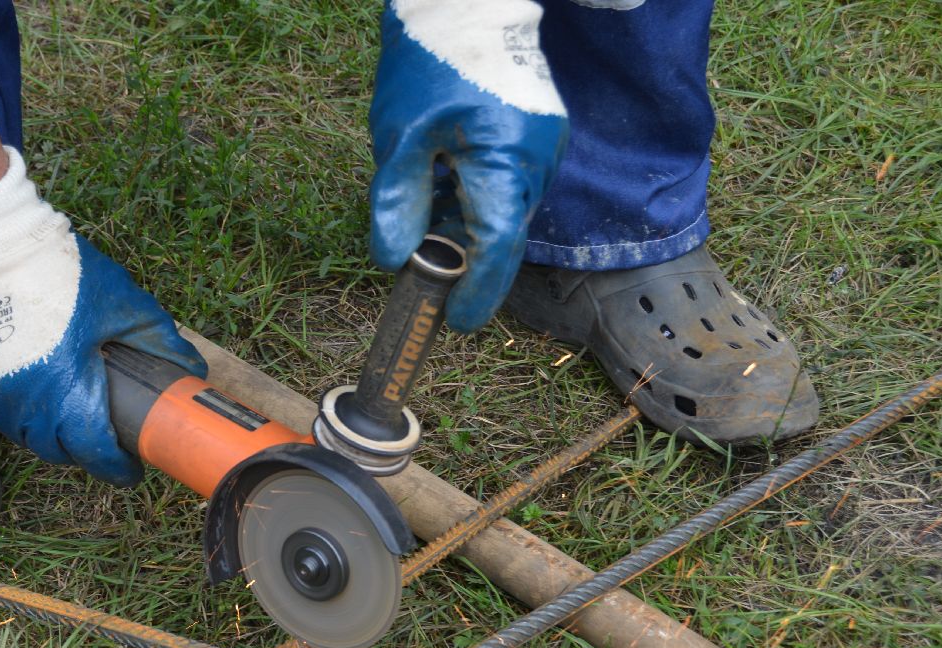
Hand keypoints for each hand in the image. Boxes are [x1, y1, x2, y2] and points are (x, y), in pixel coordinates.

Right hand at [0, 148, 205, 486]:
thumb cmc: (58, 273)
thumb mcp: (121, 304)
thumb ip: (158, 341)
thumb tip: (190, 370)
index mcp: (69, 395)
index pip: (96, 455)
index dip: (118, 468)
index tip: (132, 468)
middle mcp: (27, 409)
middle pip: (61, 452)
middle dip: (86, 449)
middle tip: (104, 432)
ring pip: (29, 437)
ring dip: (52, 432)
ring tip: (71, 408)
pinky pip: (0, 415)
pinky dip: (21, 412)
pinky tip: (35, 389)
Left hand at [369, 0, 569, 332]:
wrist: (469, 5)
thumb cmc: (430, 63)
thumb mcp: (400, 138)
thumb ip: (399, 202)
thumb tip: (394, 261)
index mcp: (502, 157)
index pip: (496, 245)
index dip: (476, 291)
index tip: (455, 322)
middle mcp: (538, 158)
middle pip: (507, 236)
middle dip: (473, 272)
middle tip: (436, 298)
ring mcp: (547, 148)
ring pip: (510, 214)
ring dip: (474, 235)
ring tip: (429, 233)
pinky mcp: (544, 138)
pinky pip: (514, 188)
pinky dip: (483, 205)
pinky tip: (448, 196)